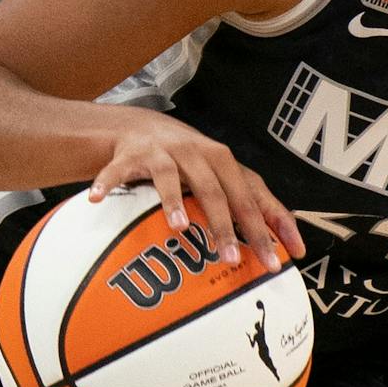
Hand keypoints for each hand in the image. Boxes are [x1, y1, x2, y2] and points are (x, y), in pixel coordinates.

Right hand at [87, 108, 303, 271]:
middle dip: (225, 226)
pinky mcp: (131, 155)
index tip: (281, 258)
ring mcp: (163, 153)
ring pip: (170, 178)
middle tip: (231, 260)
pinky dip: (107, 183)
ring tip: (179, 229)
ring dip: (174, 202)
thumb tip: (290, 244)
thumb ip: (252, 204)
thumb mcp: (222, 176)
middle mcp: (197, 155)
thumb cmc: (189, 160)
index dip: (269, 226)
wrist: (141, 126)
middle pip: (215, 191)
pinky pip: (118, 171)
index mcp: (225, 163)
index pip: (253, 197)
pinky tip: (97, 199)